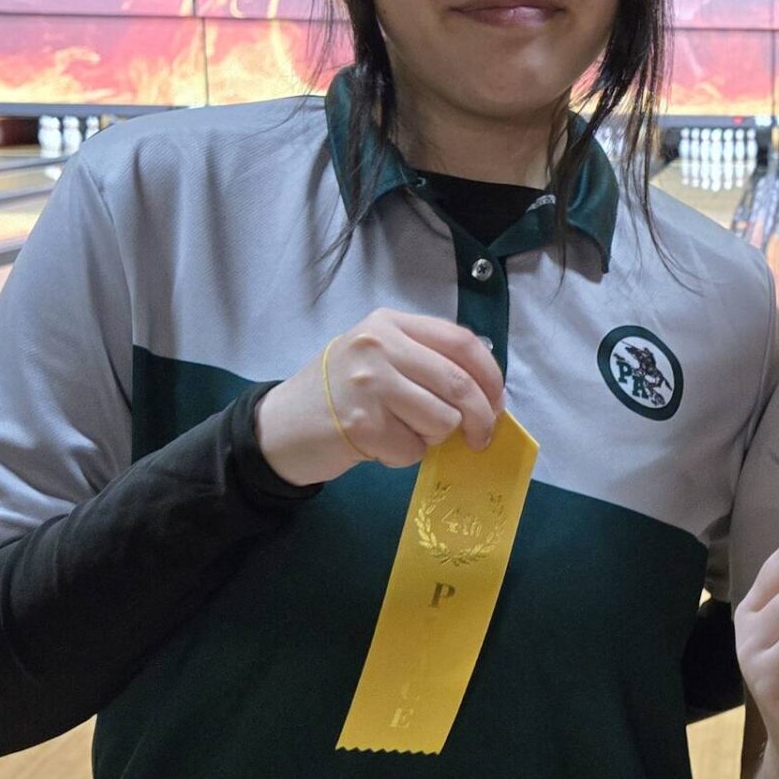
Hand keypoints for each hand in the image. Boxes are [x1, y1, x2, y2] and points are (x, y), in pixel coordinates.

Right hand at [256, 311, 504, 485]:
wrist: (280, 427)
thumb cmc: (340, 394)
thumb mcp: (379, 357)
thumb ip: (425, 361)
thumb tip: (488, 392)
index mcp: (389, 323)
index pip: (461, 342)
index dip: (491, 376)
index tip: (498, 402)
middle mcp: (379, 345)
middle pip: (459, 383)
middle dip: (482, 418)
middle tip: (481, 438)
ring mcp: (369, 383)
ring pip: (443, 420)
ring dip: (435, 438)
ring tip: (404, 432)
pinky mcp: (364, 424)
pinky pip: (415, 448)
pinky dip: (407, 455)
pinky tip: (380, 444)